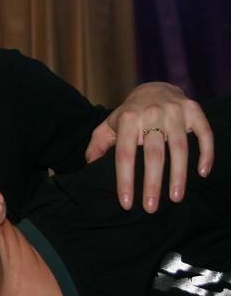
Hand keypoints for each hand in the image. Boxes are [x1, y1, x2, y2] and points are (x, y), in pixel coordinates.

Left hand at [85, 82, 213, 212]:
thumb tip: (90, 167)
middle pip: (153, 154)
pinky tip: (202, 172)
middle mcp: (151, 114)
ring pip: (179, 147)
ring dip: (178, 174)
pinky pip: (204, 133)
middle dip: (152, 184)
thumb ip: (97, 145)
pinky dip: (206, 153)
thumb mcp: (108, 126)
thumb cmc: (129, 115)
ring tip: (176, 198)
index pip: (124, 154)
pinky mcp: (194, 110)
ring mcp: (174, 111)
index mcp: (127, 119)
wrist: (154, 88)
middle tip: (151, 208)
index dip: (125, 180)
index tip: (126, 203)